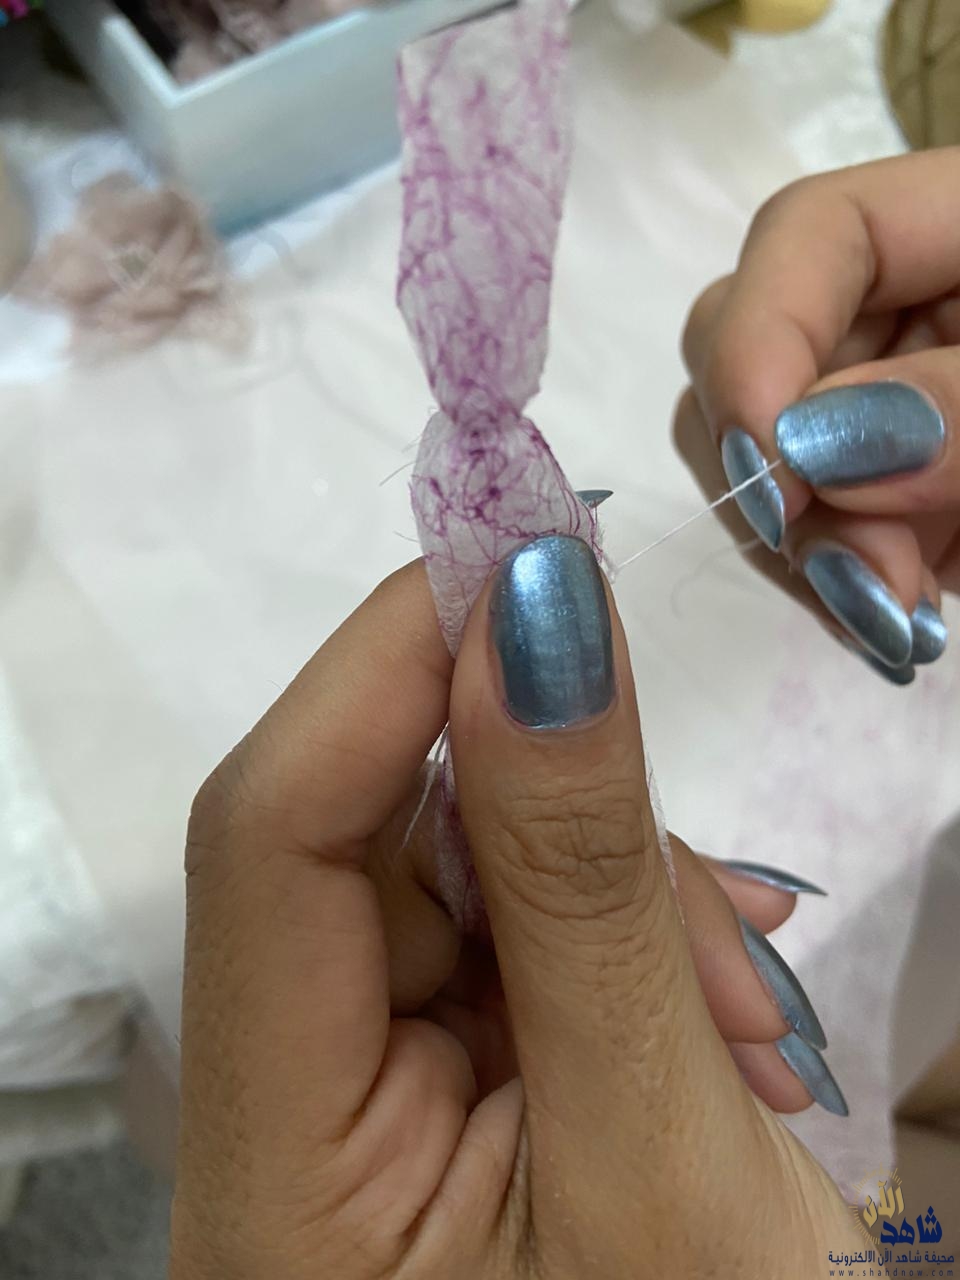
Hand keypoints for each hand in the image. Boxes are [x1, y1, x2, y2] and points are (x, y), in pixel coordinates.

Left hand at [171, 545, 858, 1278]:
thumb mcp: (665, 1152)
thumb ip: (587, 878)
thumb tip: (537, 610)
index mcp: (274, 1179)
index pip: (270, 839)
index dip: (389, 665)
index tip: (533, 544)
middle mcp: (285, 1121)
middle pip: (367, 846)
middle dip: (550, 811)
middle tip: (711, 890)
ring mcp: (367, 1097)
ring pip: (458, 873)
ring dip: (613, 887)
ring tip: (739, 1011)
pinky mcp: (445, 1078)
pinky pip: (511, 931)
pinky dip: (620, 934)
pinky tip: (710, 1016)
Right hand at [678, 149, 957, 683]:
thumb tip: (802, 445)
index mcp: (953, 232)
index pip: (804, 238)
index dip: (759, 342)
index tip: (774, 467)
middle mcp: (894, 319)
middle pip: (747, 357)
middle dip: (773, 471)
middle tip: (865, 574)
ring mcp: (879, 418)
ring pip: (756, 464)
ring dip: (802, 550)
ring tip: (895, 617)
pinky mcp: (886, 504)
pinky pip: (805, 539)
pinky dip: (832, 590)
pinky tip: (890, 623)